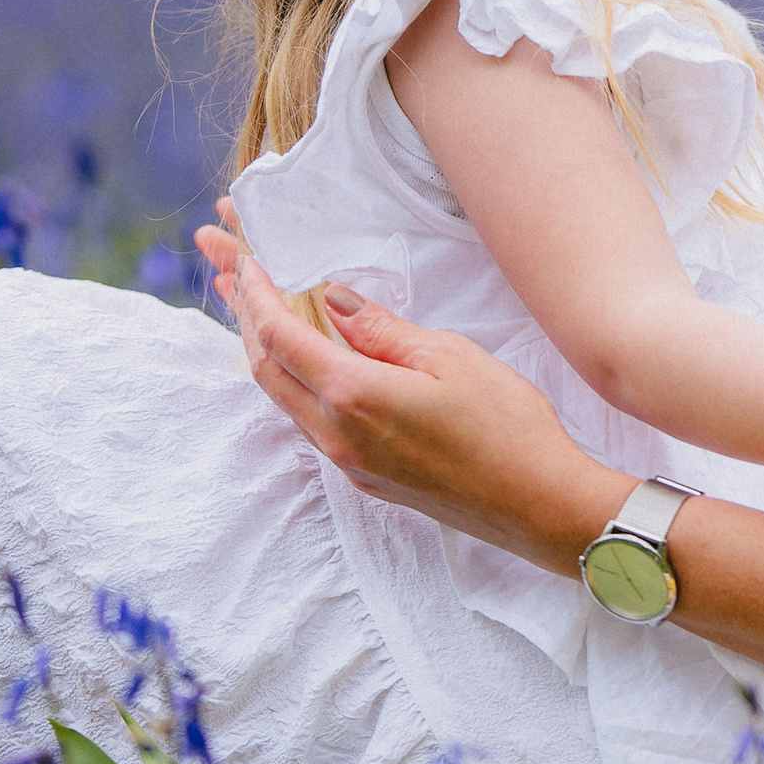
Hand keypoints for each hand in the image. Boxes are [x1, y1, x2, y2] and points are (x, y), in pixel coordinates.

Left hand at [193, 216, 615, 570]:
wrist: (538, 505)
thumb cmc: (506, 426)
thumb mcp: (449, 356)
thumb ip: (380, 328)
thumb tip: (331, 298)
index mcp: (353, 396)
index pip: (281, 337)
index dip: (257, 294)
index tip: (244, 258)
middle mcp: (336, 436)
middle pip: (266, 370)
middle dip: (242, 316)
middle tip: (225, 269)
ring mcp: (347, 463)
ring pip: (284, 398)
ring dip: (265, 350)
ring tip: (252, 307)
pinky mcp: (365, 477)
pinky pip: (310, 421)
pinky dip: (295, 381)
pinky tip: (307, 360)